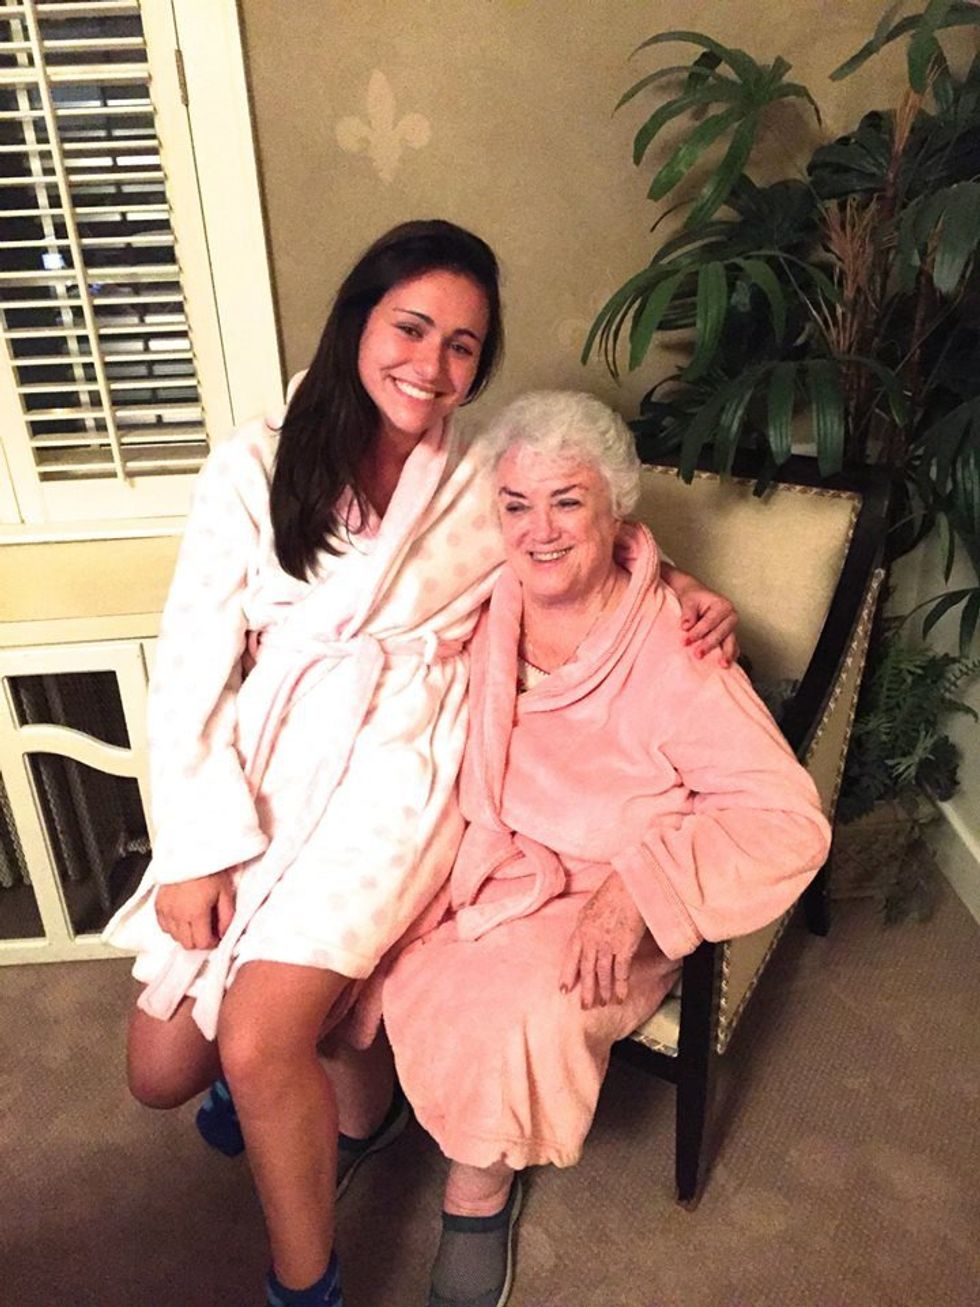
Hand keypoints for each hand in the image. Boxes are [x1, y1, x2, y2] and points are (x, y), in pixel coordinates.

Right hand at [155, 870, 235, 950]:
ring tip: (195, 921)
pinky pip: (163, 926)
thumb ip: (227, 916)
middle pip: (187, 944)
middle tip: (208, 929)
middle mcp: (178, 914)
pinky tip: (182, 916)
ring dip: (186, 934)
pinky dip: (173, 926)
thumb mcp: (225, 892)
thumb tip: (225, 932)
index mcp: (196, 912)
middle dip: (199, 940)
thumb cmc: (208, 868)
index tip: (217, 935)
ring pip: (174, 936)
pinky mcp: (158, 904)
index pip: (202, 943)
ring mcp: (166, 910)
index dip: (213, 942)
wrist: (190, 853)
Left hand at [559, 872, 646, 1008]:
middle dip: (586, 990)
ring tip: (603, 1004)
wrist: (629, 885)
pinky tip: (621, 996)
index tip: (564, 990)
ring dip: (603, 991)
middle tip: (585, 1006)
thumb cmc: (613, 893)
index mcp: (581, 928)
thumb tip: (584, 938)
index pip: (571, 956)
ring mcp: (607, 944)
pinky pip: (621, 971)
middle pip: (586, 970)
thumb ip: (585, 925)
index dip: (567, 974)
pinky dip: (620, 986)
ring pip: (602, 974)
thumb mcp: (590, 908)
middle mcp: (591, 939)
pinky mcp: (624, 946)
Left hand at [664, 566, 738, 664]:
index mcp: (723, 605)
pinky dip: (730, 655)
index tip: (685, 641)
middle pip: (721, 633)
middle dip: (709, 645)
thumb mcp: (689, 600)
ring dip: (726, 654)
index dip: (697, 632)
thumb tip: (686, 626)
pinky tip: (727, 664)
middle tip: (698, 655)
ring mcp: (733, 627)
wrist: (699, 597)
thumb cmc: (694, 598)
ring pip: (730, 641)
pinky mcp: (731, 636)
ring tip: (722, 665)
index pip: (709, 621)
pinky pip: (733, 646)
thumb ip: (688, 613)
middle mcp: (731, 616)